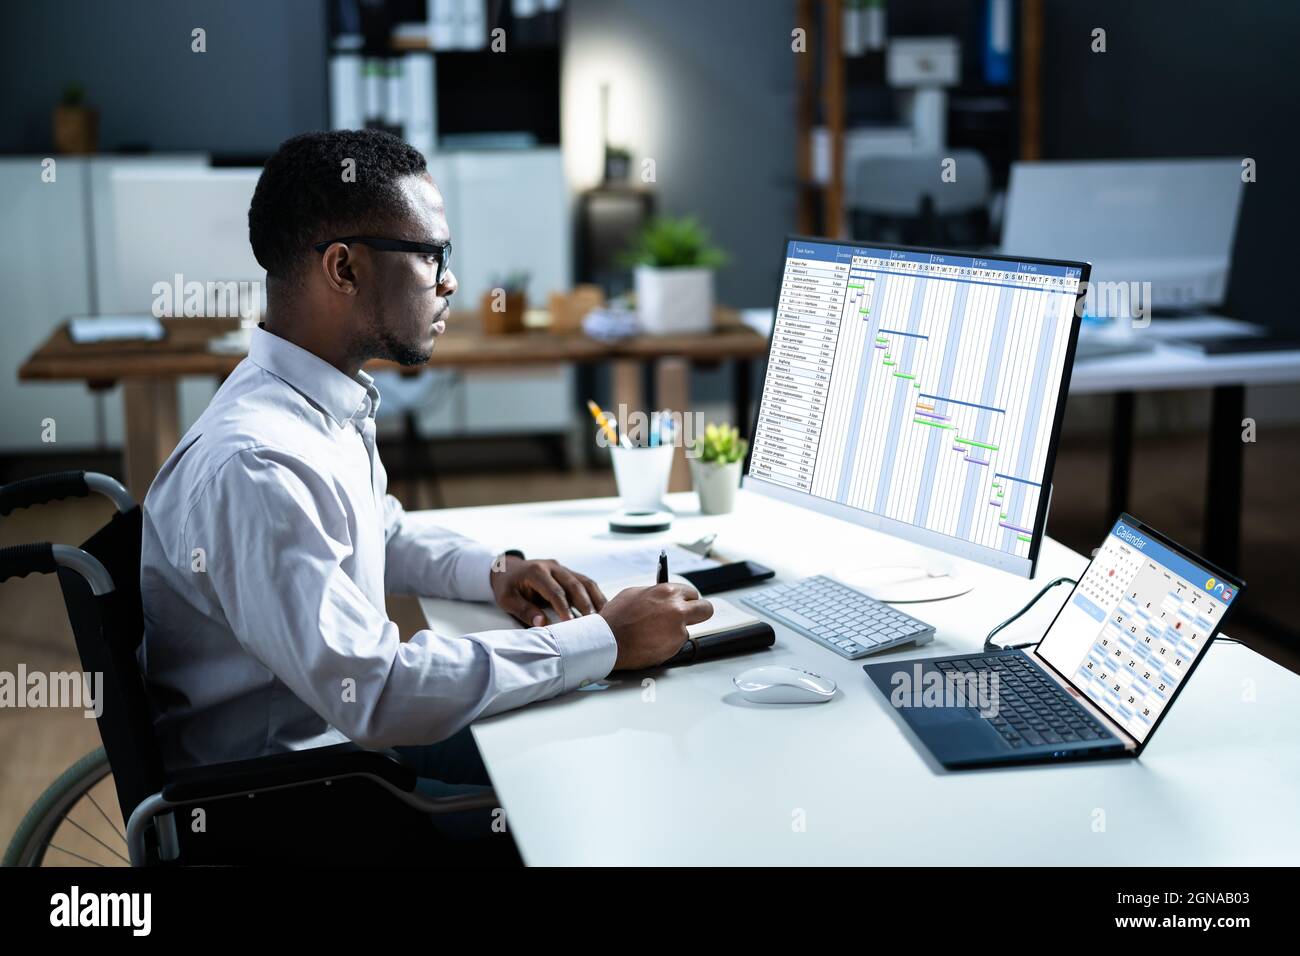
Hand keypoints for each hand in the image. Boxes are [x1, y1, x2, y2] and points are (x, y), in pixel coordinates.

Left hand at [491, 556, 606, 627]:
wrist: (508, 568)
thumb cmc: (507, 586)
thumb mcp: (507, 599)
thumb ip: (524, 610)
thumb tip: (542, 624)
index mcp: (536, 572)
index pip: (555, 591)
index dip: (564, 608)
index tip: (570, 624)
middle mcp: (553, 567)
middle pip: (575, 585)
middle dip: (586, 605)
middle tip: (594, 623)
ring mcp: (563, 569)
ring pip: (585, 582)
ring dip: (596, 599)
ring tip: (605, 617)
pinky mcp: (569, 573)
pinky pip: (586, 583)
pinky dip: (595, 596)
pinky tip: (604, 609)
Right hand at [599, 583, 713, 669]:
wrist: (608, 641)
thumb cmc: (616, 618)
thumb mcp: (634, 593)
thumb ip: (654, 593)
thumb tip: (663, 594)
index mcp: (667, 592)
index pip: (692, 593)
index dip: (688, 600)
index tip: (686, 604)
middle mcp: (676, 608)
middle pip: (705, 609)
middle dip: (699, 613)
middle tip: (691, 618)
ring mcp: (677, 628)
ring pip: (687, 629)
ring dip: (676, 631)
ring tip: (656, 633)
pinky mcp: (674, 646)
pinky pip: (676, 643)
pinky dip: (668, 644)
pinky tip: (652, 641)